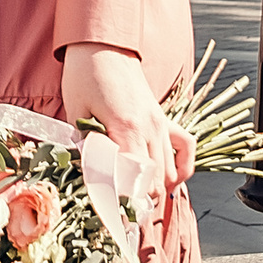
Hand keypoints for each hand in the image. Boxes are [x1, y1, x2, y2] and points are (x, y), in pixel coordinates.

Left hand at [62, 44, 182, 230]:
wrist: (102, 44)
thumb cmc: (84, 75)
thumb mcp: (77, 113)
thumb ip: (88, 146)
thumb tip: (94, 176)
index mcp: (126, 129)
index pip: (133, 180)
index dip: (123, 203)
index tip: (112, 217)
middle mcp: (150, 129)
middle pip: (154, 182)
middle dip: (138, 201)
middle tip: (120, 213)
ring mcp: (161, 124)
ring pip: (169, 172)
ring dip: (154, 189)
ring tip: (135, 201)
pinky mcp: (164, 118)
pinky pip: (185, 148)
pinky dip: (181, 168)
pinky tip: (170, 181)